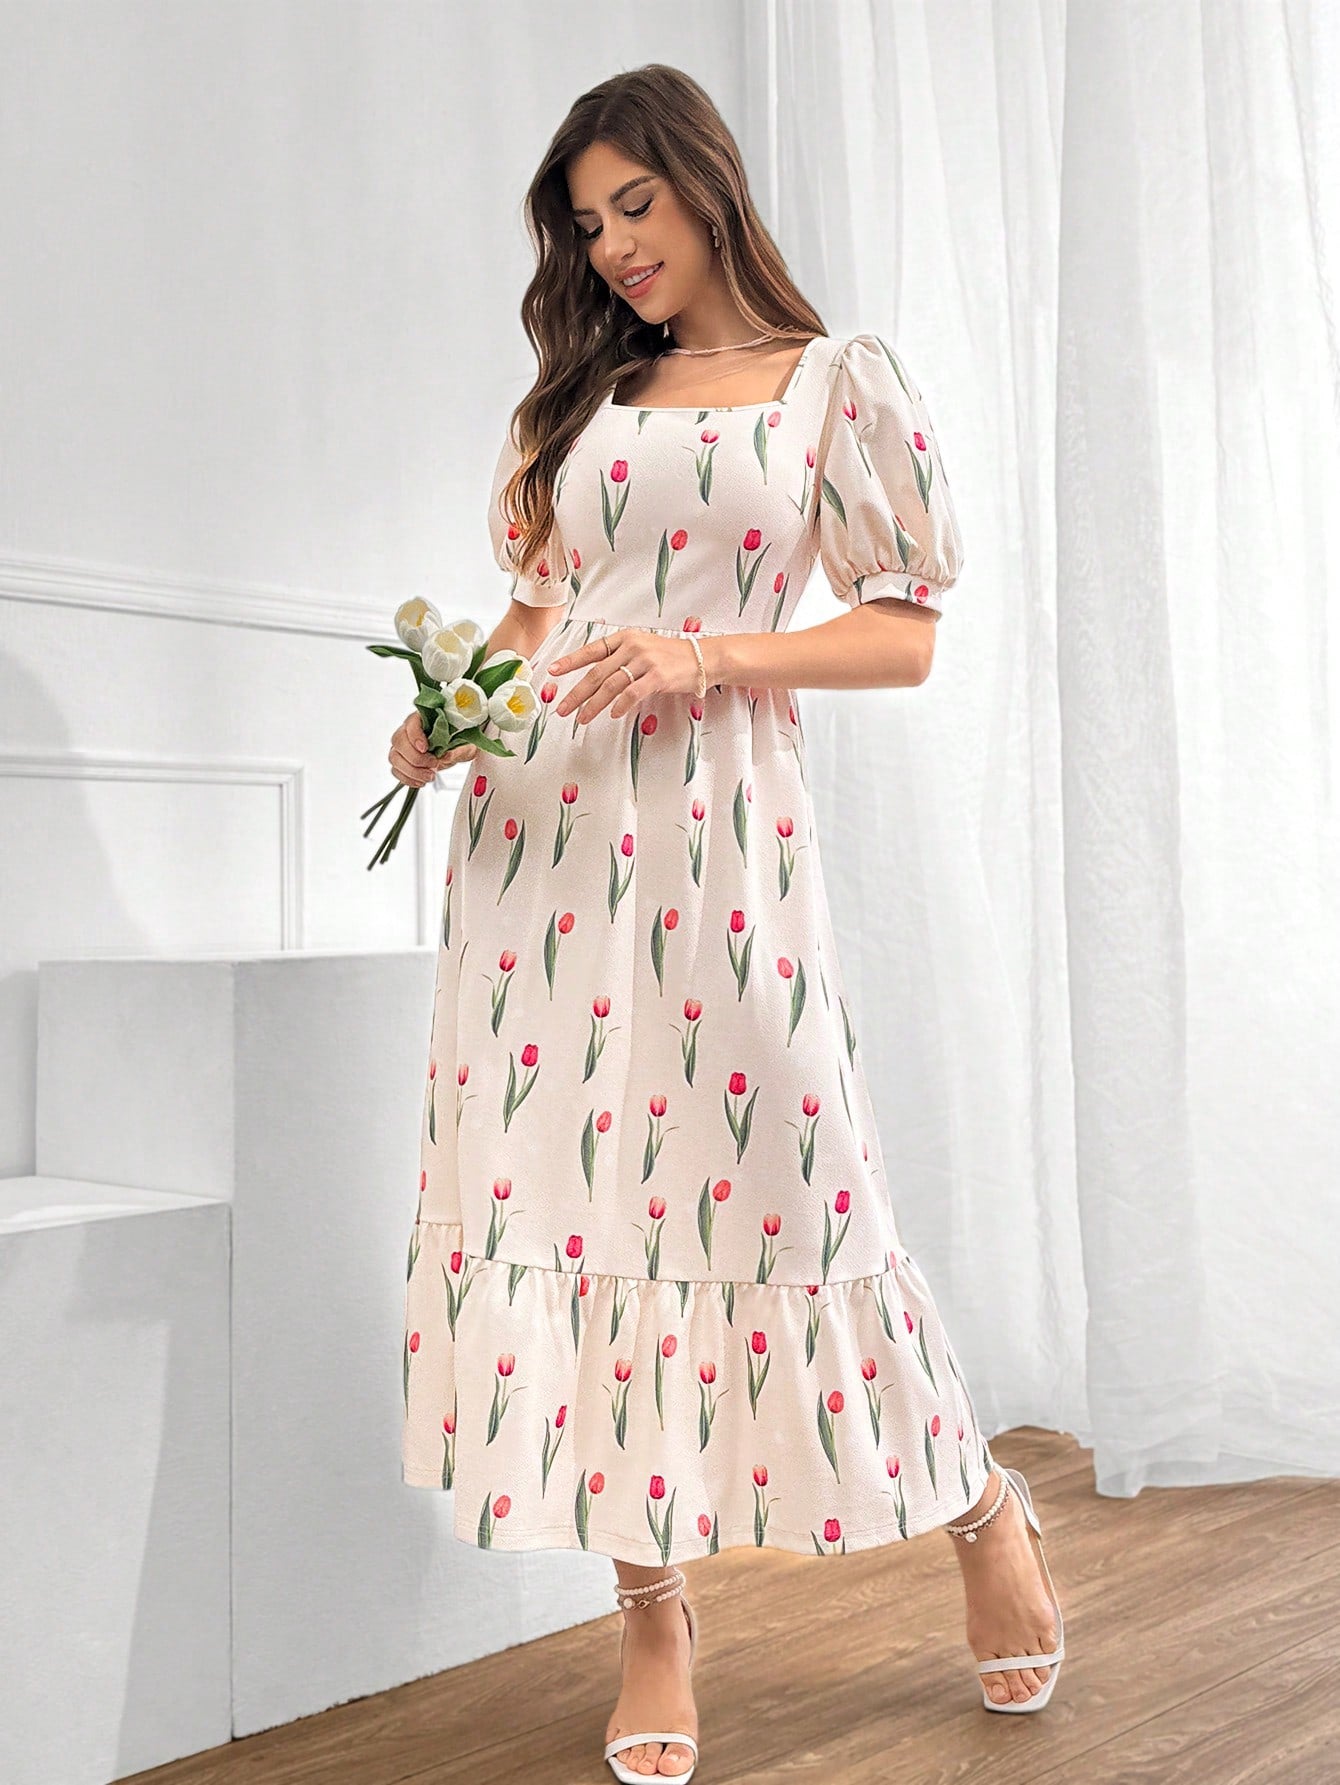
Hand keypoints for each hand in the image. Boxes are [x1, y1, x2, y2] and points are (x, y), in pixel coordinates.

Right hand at [388, 710, 477, 786]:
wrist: (455, 750)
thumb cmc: (458, 742)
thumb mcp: (464, 744)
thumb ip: (457, 749)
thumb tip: (445, 755)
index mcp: (423, 719)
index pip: (411, 723)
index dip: (415, 736)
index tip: (425, 748)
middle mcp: (408, 731)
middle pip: (398, 741)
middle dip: (415, 758)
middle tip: (434, 765)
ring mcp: (402, 747)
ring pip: (395, 758)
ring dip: (412, 771)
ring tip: (430, 776)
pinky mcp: (401, 761)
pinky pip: (396, 770)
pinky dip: (408, 779)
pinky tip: (421, 781)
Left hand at [547, 629, 706, 723]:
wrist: (703, 658)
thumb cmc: (672, 657)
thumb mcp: (643, 649)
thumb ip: (620, 659)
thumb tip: (595, 679)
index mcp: (625, 638)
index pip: (592, 651)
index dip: (570, 661)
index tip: (552, 671)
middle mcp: (632, 647)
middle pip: (596, 673)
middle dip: (576, 693)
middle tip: (562, 708)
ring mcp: (645, 661)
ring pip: (610, 686)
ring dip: (593, 705)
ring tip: (581, 718)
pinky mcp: (657, 676)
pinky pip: (632, 693)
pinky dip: (620, 705)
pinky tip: (613, 714)